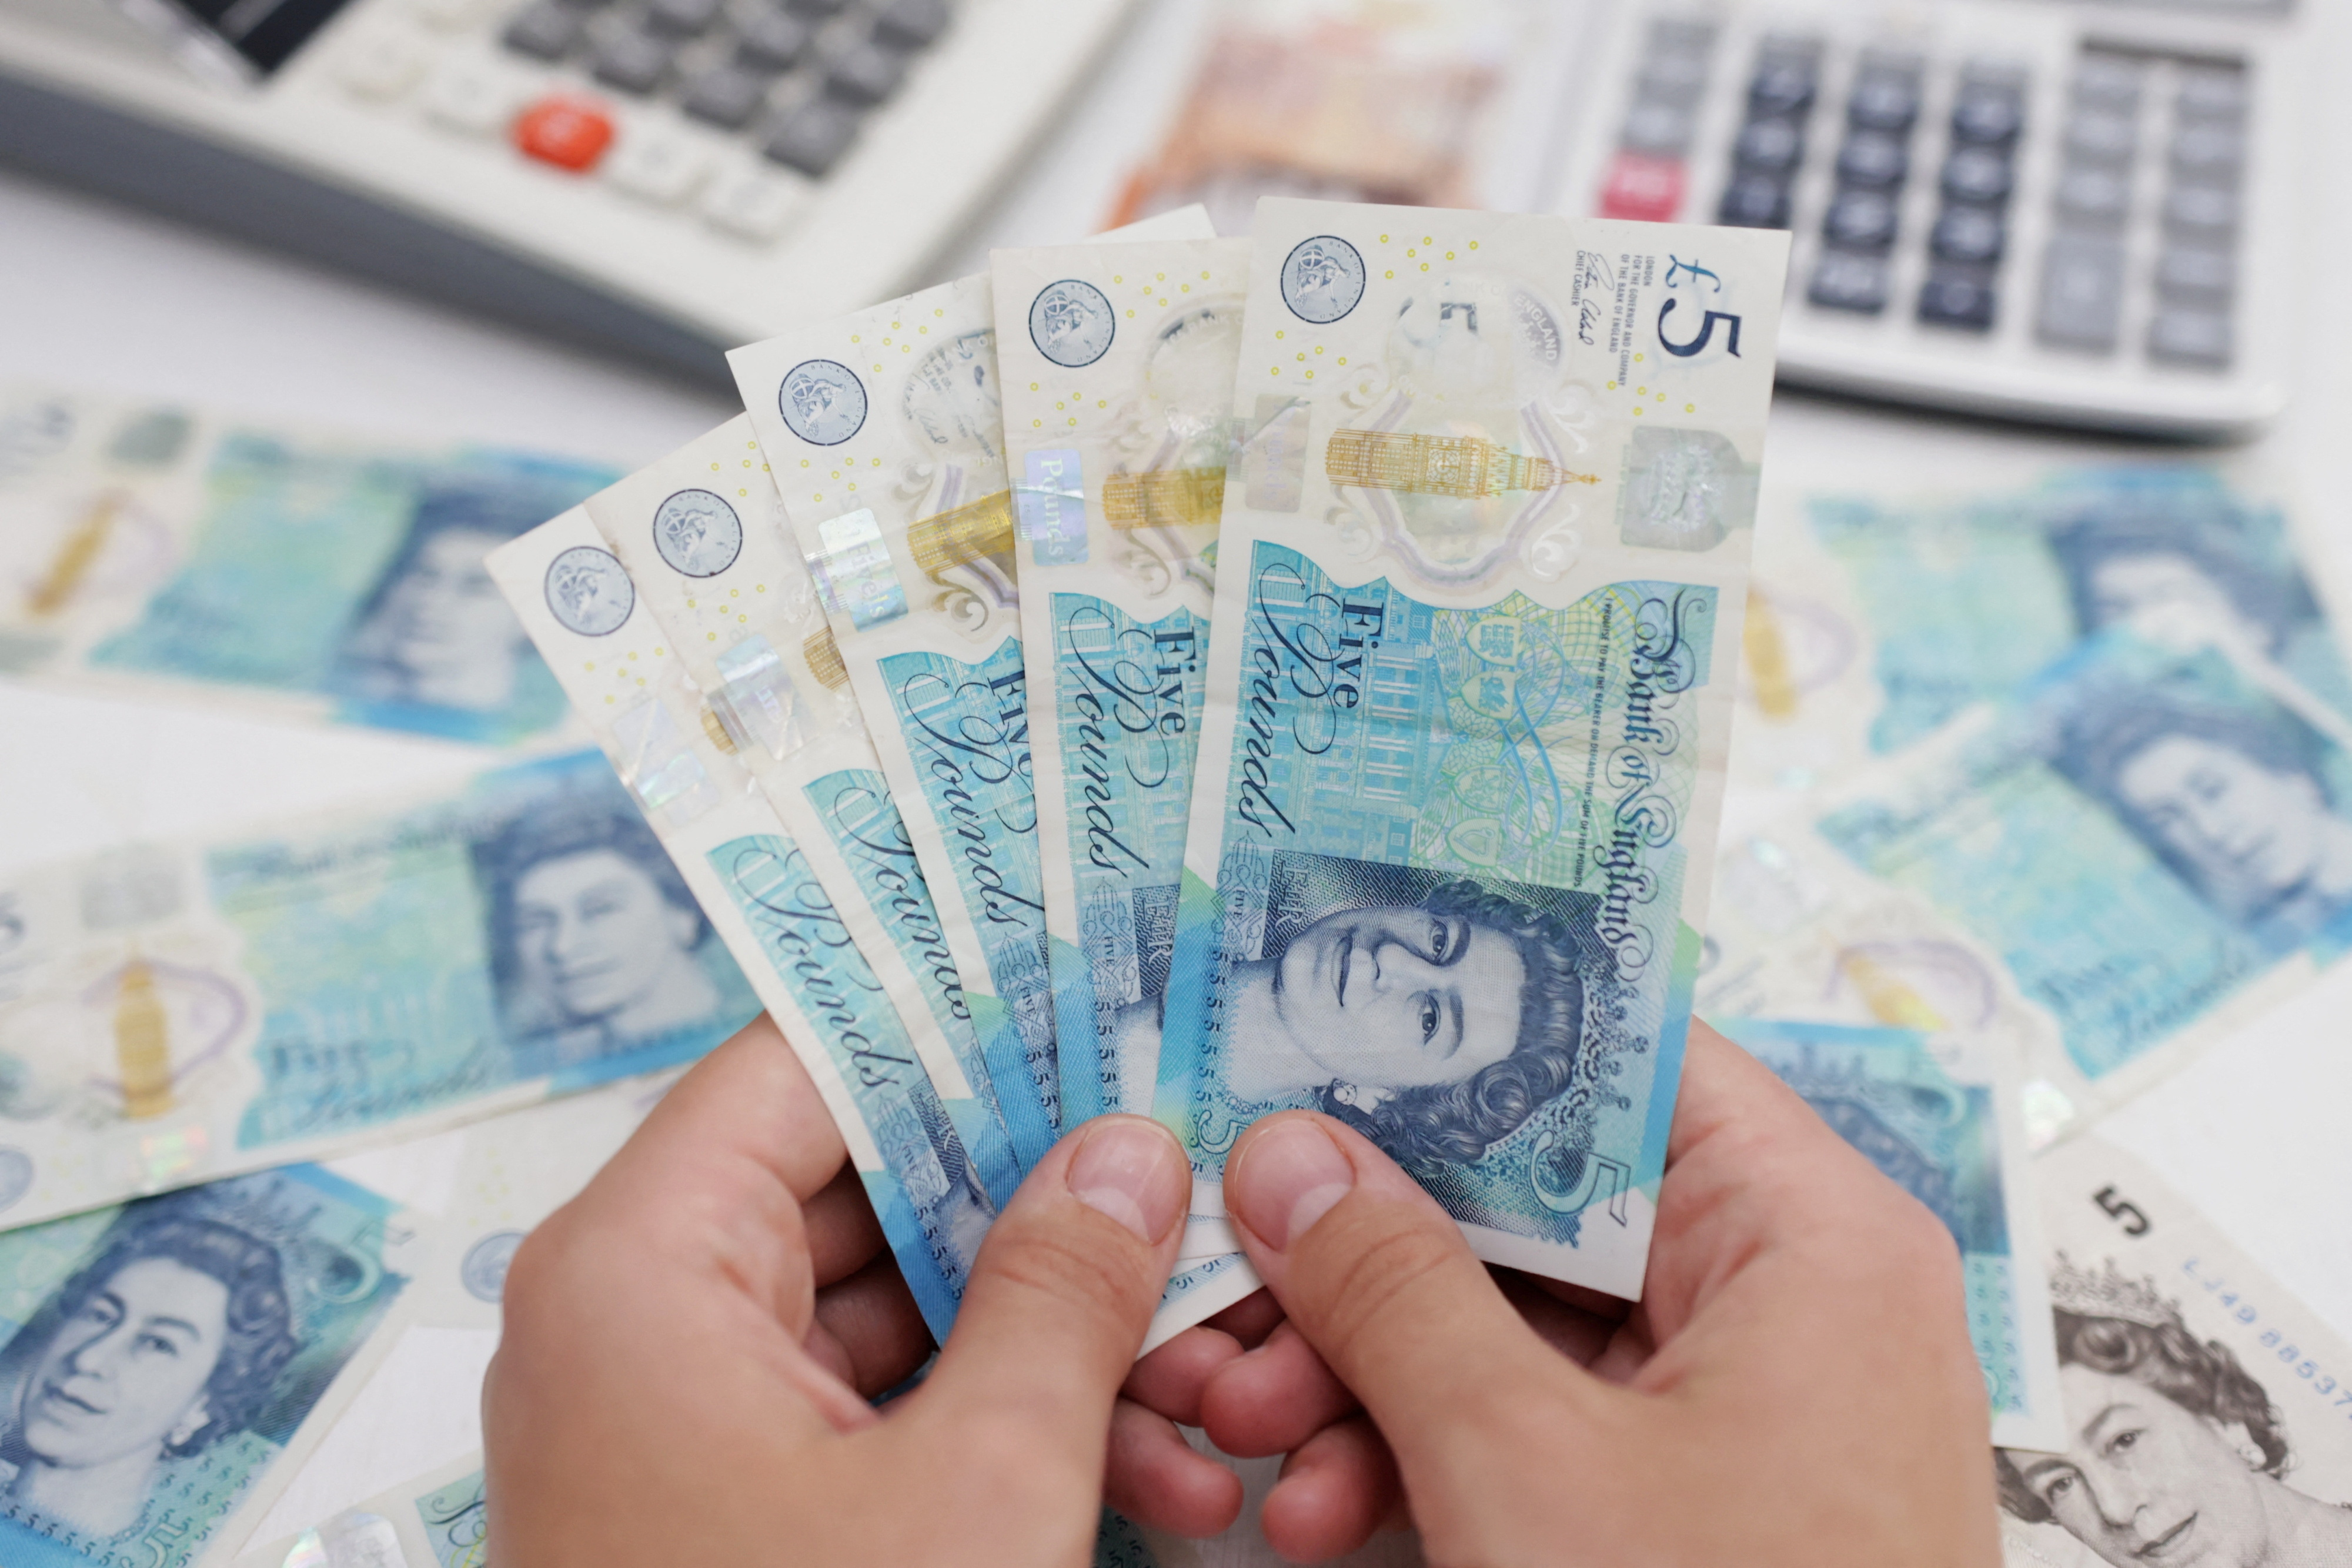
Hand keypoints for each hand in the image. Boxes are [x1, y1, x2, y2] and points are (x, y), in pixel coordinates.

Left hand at [483, 1015, 1244, 1565]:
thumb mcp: (977, 1484)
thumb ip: (1062, 1290)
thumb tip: (1128, 1149)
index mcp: (645, 1264)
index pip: (803, 1061)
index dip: (954, 1022)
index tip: (1089, 994)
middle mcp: (648, 1320)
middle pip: (868, 1188)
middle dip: (1049, 1209)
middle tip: (1189, 1182)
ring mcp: (694, 1423)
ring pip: (899, 1316)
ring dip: (1060, 1344)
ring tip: (1214, 1375)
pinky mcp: (745, 1512)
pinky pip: (885, 1421)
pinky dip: (1008, 1434)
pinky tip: (1159, 1476)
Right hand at [1186, 1020, 2002, 1564]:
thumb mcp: (1523, 1465)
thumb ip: (1394, 1288)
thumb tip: (1289, 1154)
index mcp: (1806, 1232)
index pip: (1621, 1056)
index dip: (1459, 1040)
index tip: (1308, 1036)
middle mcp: (1787, 1297)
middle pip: (1545, 1202)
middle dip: (1370, 1254)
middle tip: (1232, 1277)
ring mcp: (1741, 1408)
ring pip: (1521, 1325)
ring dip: (1370, 1369)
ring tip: (1248, 1424)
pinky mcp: (1691, 1500)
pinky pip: (1542, 1427)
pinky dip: (1429, 1454)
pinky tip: (1324, 1508)